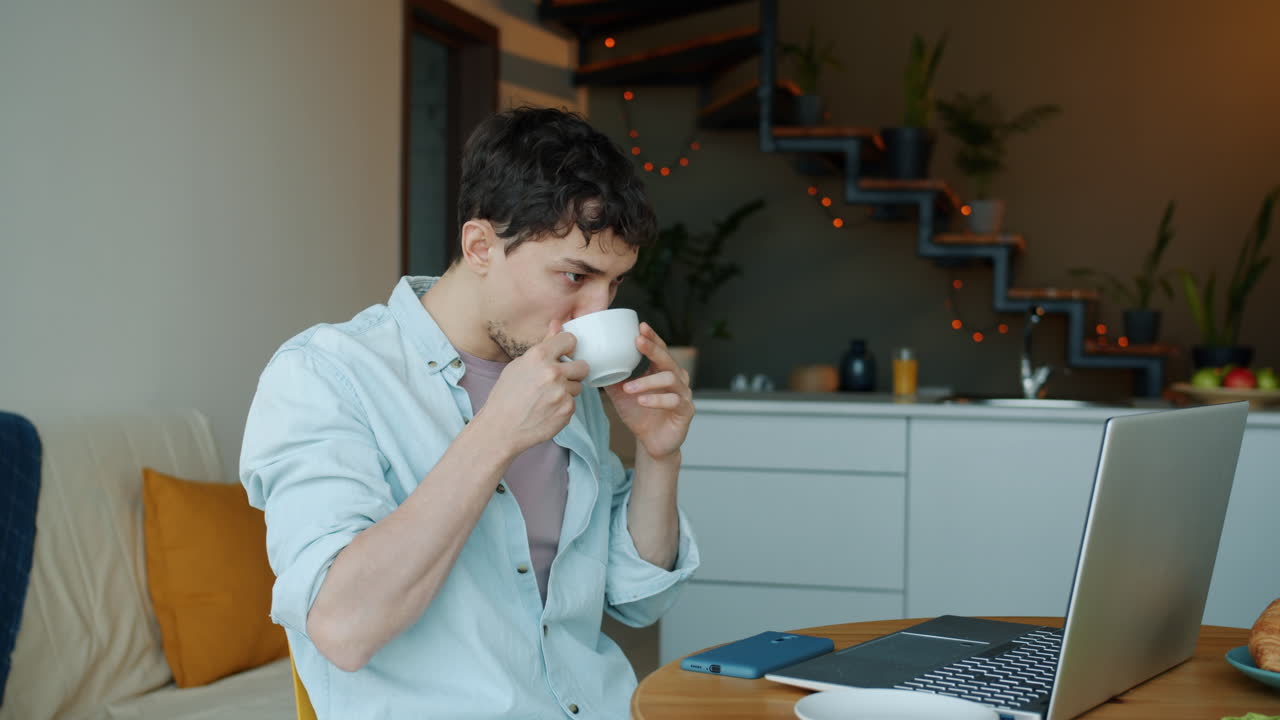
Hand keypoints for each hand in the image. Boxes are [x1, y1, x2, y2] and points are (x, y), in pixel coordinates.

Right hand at [474, 321, 588, 457]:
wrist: (500, 429)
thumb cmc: (506, 396)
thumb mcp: (519, 365)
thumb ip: (544, 344)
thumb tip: (558, 323)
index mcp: (538, 356)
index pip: (570, 340)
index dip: (567, 348)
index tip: (564, 355)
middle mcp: (552, 372)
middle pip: (583, 365)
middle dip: (573, 372)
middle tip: (558, 380)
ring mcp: (562, 392)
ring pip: (578, 386)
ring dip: (567, 390)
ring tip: (547, 397)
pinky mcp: (567, 410)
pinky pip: (573, 403)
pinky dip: (563, 406)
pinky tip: (547, 409)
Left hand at [604, 323, 694, 460]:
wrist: (652, 442)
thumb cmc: (640, 415)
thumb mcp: (621, 394)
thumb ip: (611, 378)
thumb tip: (592, 362)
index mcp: (663, 371)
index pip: (660, 349)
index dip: (652, 337)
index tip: (640, 326)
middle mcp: (677, 379)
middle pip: (667, 359)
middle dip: (652, 348)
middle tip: (637, 341)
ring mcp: (683, 394)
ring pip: (669, 379)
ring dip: (647, 381)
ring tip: (628, 387)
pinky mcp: (685, 410)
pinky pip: (673, 401)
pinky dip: (656, 399)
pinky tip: (642, 401)